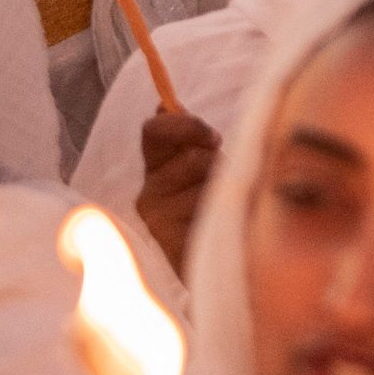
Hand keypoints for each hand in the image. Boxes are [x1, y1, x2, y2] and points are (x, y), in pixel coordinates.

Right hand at [132, 108, 218, 278]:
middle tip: (223, 179)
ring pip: (207, 182)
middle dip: (218, 163)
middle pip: (192, 157)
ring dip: (225, 189)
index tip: (214, 137)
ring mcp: (158, 218)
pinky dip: (223, 214)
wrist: (221, 271)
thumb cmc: (213, 213)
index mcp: (155, 169)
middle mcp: (148, 193)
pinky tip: (217, 229)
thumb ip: (188, 138)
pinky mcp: (171, 240)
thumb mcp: (204, 170)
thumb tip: (164, 103)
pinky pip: (210, 210)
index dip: (185, 125)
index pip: (154, 130)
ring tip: (223, 210)